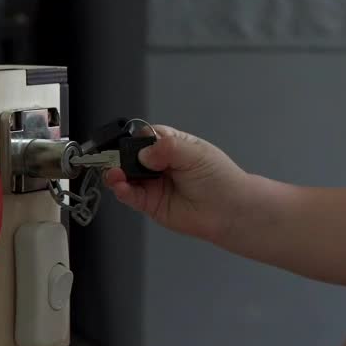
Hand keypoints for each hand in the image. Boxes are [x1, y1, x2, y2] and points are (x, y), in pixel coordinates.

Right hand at [103, 125, 246, 242]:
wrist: (229, 210)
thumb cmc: (219, 178)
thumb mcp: (196, 154)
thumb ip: (168, 148)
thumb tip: (144, 153)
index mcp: (173, 146)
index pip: (147, 136)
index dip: (138, 138)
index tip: (132, 142)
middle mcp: (160, 164)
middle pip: (132, 156)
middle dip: (122, 156)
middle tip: (119, 159)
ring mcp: (154, 184)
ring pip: (126, 176)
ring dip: (116, 173)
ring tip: (115, 173)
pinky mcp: (150, 203)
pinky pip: (130, 195)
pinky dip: (121, 190)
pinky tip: (120, 185)